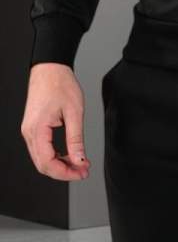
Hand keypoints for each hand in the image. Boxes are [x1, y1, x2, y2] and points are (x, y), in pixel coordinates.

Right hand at [21, 63, 90, 180]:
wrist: (50, 67)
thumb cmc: (61, 84)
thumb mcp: (74, 112)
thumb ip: (76, 139)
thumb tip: (80, 160)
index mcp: (37, 129)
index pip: (47, 163)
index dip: (65, 173)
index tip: (81, 173)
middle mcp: (29, 132)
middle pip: (42, 165)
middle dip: (63, 172)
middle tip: (83, 171)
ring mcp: (30, 130)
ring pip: (41, 159)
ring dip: (59, 164)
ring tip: (79, 163)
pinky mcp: (33, 127)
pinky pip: (41, 149)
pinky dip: (55, 155)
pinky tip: (69, 154)